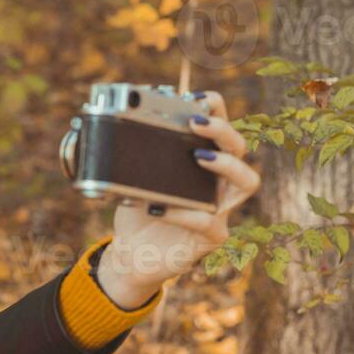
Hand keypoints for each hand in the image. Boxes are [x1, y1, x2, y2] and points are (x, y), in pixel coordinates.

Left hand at [100, 91, 261, 305]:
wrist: (131, 256)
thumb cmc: (138, 212)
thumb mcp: (130, 179)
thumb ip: (128, 156)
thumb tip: (106, 127)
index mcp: (203, 164)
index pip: (220, 128)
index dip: (216, 109)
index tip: (197, 97)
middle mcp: (218, 183)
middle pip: (239, 148)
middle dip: (222, 129)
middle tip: (196, 122)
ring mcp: (221, 209)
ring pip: (247, 182)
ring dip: (226, 164)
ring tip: (198, 156)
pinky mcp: (213, 237)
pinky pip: (209, 222)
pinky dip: (185, 212)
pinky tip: (160, 208)